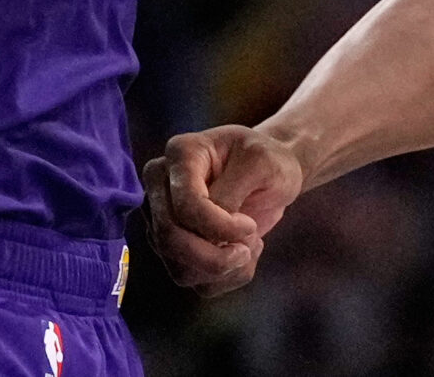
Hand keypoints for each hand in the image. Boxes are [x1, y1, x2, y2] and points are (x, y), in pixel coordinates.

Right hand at [141, 124, 306, 295]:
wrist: (273, 173)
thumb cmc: (268, 160)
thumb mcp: (261, 163)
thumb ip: (231, 192)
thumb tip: (209, 234)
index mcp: (180, 154)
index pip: (185, 205)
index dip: (219, 226)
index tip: (250, 224)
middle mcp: (161, 186)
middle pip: (170, 239)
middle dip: (216, 257)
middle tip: (249, 248)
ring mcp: (163, 219)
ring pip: (179, 267)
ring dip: (224, 269)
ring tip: (251, 244)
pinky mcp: (175, 247)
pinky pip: (194, 280)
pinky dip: (227, 278)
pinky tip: (244, 254)